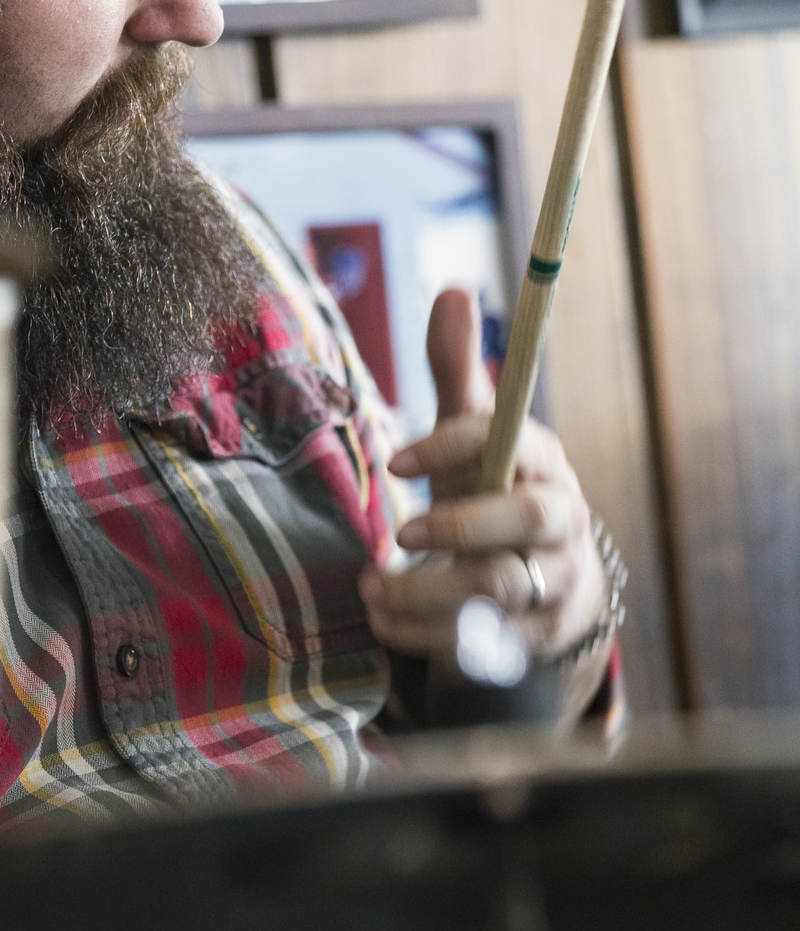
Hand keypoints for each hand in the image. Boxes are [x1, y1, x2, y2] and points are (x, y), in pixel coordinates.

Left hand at [357, 289, 607, 678]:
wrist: (548, 580)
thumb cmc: (495, 490)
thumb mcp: (476, 435)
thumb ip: (458, 372)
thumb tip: (455, 287)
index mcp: (543, 462)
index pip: (509, 444)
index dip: (451, 448)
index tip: (393, 461)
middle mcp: (561, 521)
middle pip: (526, 523)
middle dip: (458, 526)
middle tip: (398, 535)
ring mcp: (555, 581)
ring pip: (500, 589)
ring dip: (425, 592)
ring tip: (370, 586)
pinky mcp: (536, 635)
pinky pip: (484, 642)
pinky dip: (425, 635)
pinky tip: (382, 621)